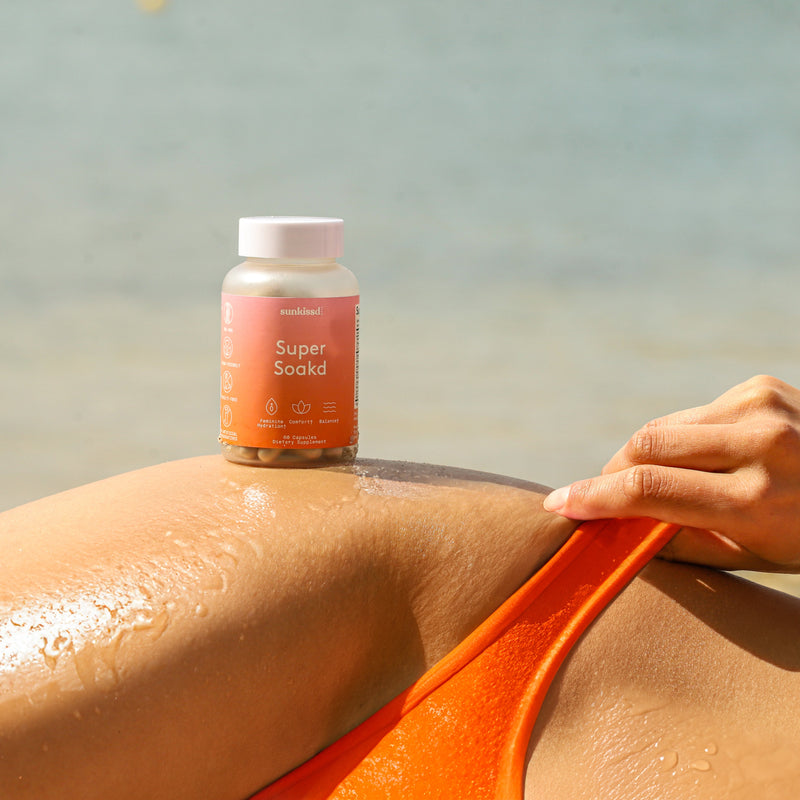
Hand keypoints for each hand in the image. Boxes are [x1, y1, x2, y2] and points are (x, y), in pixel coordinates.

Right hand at [543, 376, 799, 571]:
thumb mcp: (752, 557)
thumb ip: (678, 542)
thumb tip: (613, 532)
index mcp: (758, 503)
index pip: (648, 490)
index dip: (594, 496)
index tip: (559, 503)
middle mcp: (759, 446)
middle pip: (644, 447)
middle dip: (610, 473)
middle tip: (598, 496)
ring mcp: (761, 407)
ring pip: (661, 427)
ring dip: (642, 456)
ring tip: (648, 482)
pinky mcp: (759, 386)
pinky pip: (690, 414)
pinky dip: (678, 439)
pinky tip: (697, 459)